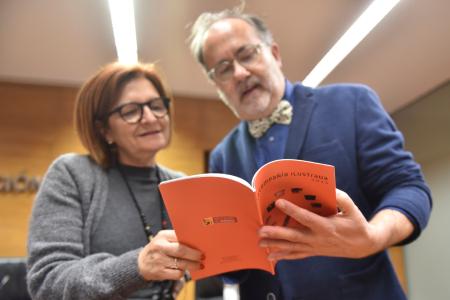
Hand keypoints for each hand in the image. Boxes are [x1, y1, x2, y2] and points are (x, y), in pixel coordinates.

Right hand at [138, 230, 203, 280]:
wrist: (141, 263)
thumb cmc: (158, 249)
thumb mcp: (163, 239)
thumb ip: (176, 238)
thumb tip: (196, 242)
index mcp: (162, 236)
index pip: (180, 236)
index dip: (192, 242)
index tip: (201, 245)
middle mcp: (160, 247)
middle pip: (182, 251)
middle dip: (195, 255)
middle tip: (202, 257)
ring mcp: (159, 260)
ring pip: (181, 264)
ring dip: (193, 265)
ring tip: (199, 265)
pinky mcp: (160, 272)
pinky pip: (177, 274)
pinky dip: (183, 272)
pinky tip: (184, 270)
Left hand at [259, 189, 382, 260]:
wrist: (363, 245)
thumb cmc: (356, 223)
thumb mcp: (352, 208)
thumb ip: (340, 198)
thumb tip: (328, 188)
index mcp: (327, 226)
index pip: (306, 217)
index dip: (292, 210)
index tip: (279, 202)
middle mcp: (318, 238)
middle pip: (294, 236)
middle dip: (276, 233)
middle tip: (261, 230)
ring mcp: (315, 247)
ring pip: (292, 247)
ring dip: (275, 245)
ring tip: (260, 242)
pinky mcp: (314, 252)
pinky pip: (297, 255)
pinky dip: (283, 256)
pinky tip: (271, 257)